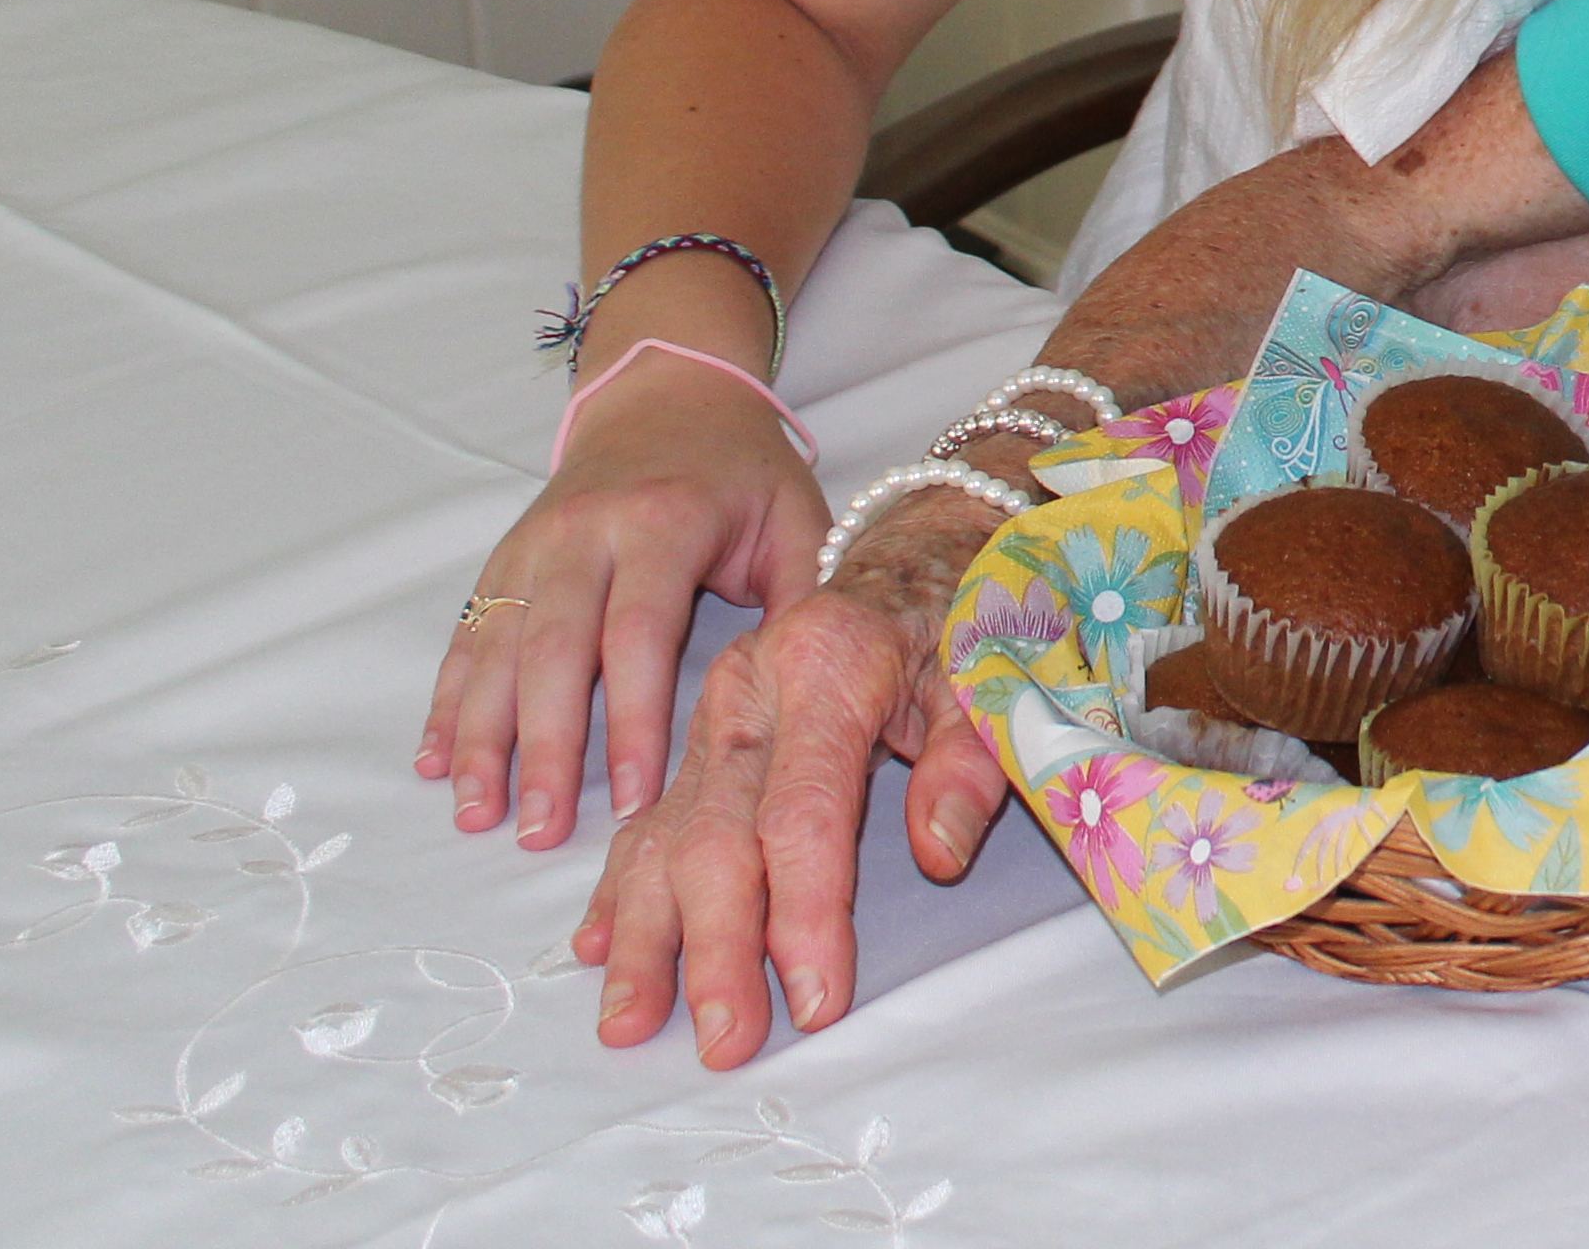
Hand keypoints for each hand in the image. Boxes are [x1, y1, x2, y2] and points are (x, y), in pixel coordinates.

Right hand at [421, 353, 826, 846]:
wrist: (667, 392)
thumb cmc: (742, 469)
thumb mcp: (796, 516)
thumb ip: (802, 597)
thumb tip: (809, 691)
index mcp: (662, 521)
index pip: (639, 633)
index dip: (634, 720)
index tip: (636, 797)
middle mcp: (585, 533)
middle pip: (554, 651)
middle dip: (545, 747)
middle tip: (540, 831)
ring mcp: (534, 545)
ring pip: (497, 649)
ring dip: (481, 737)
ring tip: (478, 814)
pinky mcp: (503, 559)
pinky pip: (468, 635)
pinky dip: (448, 700)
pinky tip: (436, 760)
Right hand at [572, 547, 1007, 1064]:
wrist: (913, 547)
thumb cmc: (960, 618)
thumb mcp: (989, 672)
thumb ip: (972, 759)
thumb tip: (940, 854)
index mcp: (825, 664)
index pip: (804, 811)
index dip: (807, 912)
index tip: (817, 999)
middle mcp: (749, 693)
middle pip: (717, 834)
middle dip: (717, 947)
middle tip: (726, 1040)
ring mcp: (711, 718)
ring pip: (661, 834)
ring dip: (646, 935)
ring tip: (631, 1021)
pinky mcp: (696, 741)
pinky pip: (645, 821)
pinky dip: (619, 889)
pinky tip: (599, 948)